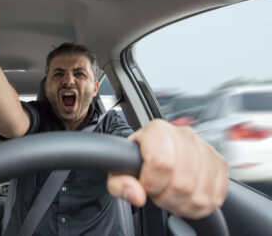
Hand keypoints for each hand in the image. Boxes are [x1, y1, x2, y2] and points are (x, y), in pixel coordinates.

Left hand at [107, 119, 227, 218]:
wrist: (155, 153)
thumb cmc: (137, 161)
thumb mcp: (118, 171)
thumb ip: (119, 184)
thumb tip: (136, 194)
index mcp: (157, 131)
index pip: (161, 163)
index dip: (152, 184)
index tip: (146, 186)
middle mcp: (184, 135)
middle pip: (182, 183)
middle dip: (165, 198)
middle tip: (157, 192)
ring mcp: (205, 148)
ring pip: (200, 194)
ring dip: (181, 204)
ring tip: (169, 194)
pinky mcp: (219, 163)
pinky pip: (215, 198)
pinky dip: (198, 206)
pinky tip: (184, 197)